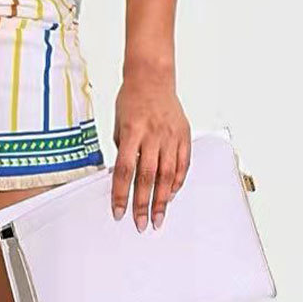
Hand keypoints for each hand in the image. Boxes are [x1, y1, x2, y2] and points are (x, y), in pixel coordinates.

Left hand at [110, 67, 191, 229]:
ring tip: (158, 218)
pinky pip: (183, 164)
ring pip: (167, 174)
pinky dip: (177, 182)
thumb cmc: (132, 98)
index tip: (118, 212)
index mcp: (132, 131)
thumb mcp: (118, 123)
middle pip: (147, 176)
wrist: (152, 77)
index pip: (124, 170)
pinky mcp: (184, 135)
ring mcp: (171, 136)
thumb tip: (122, 176)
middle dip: (143, 204)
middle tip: (140, 224)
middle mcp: (153, 135)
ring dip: (162, 200)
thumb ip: (122, 149)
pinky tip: (171, 195)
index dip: (121, 194)